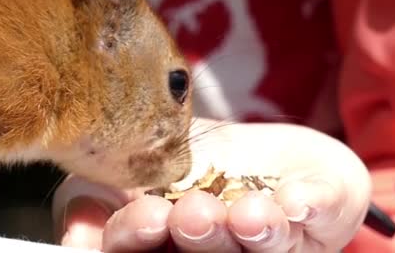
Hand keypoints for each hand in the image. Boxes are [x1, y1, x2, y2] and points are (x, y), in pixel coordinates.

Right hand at [52, 119, 370, 251]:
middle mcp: (218, 249)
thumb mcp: (137, 163)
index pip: (139, 248)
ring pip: (264, 247)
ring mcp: (272, 241)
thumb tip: (76, 239)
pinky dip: (310, 206)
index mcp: (167, 238)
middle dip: (201, 236)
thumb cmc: (196, 157)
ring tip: (249, 212)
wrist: (271, 151)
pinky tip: (297, 200)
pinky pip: (319, 215)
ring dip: (256, 230)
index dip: (137, 237)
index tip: (147, 216)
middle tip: (194, 214)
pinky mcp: (318, 220)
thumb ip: (99, 195)